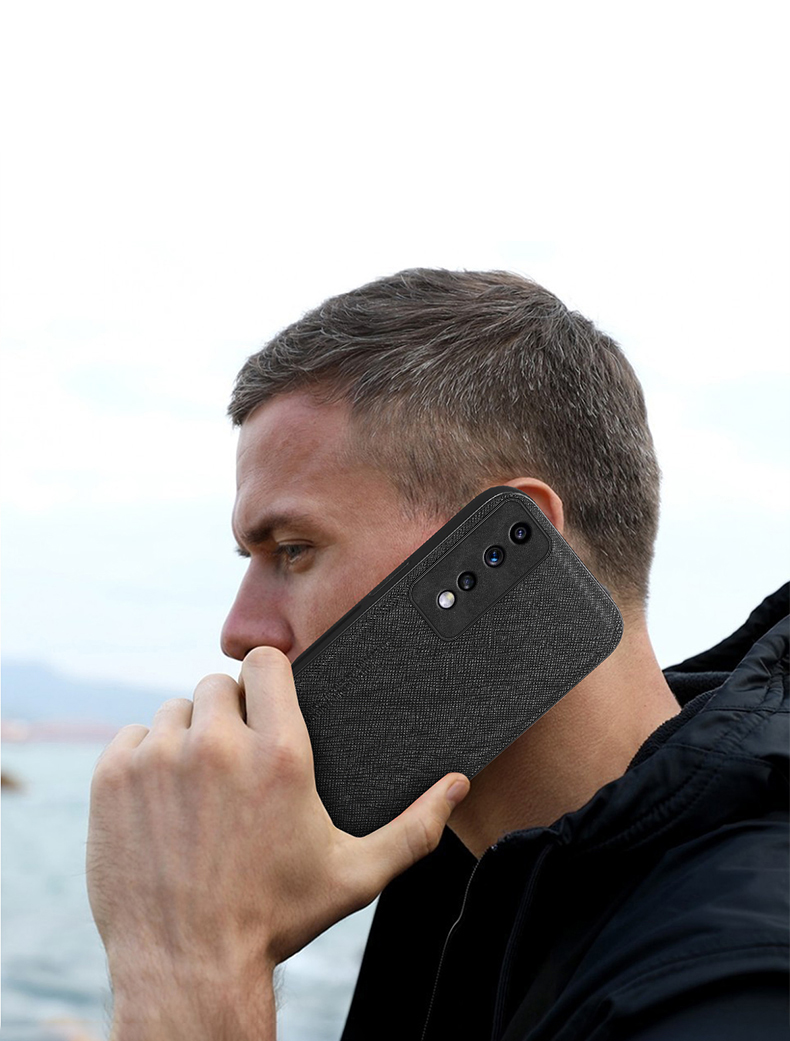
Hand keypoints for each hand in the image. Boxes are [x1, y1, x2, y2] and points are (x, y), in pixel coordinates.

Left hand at [86, 646, 469, 1002]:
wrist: (188, 965)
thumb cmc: (275, 918)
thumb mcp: (355, 873)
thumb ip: (414, 826)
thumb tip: (456, 785)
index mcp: (280, 754)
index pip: (267, 662)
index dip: (268, 676)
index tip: (266, 697)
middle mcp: (219, 745)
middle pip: (218, 685)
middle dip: (228, 716)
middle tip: (234, 765)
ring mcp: (161, 758)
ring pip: (174, 712)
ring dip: (186, 739)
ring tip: (198, 791)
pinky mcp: (115, 778)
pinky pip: (131, 738)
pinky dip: (143, 761)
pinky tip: (161, 803)